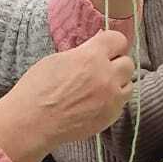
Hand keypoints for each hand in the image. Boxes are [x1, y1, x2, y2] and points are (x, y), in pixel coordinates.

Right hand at [0, 29, 134, 161]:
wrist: (33, 122)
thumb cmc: (37, 88)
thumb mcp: (57, 60)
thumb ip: (83, 53)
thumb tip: (97, 46)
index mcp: (91, 56)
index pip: (118, 40)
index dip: (112, 43)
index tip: (107, 48)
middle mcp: (106, 75)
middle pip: (128, 63)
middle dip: (116, 64)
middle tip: (102, 69)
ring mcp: (111, 97)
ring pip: (129, 84)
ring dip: (118, 83)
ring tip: (100, 87)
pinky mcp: (111, 115)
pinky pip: (122, 102)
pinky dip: (113, 100)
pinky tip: (96, 102)